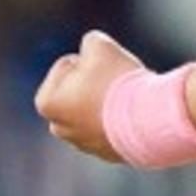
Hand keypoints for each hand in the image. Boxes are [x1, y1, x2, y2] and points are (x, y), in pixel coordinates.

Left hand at [35, 30, 143, 162]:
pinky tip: (136, 115)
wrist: (149, 118)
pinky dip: (122, 120)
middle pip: (78, 90)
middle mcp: (59, 128)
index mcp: (47, 102)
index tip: (102, 69)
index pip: (67, 65)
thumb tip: (92, 49)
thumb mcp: (99, 44)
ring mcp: (84, 145)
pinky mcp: (108, 154)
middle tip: (115, 80)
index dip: (88, 60)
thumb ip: (89, 42)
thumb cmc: (117, 80)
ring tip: (127, 99)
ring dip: (107, 102)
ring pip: (95, 110)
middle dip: (93, 83)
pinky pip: (113, 128)